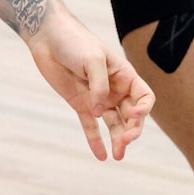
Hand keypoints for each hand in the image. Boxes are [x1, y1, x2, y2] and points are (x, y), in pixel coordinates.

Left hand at [26, 19, 154, 161]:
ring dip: (118, 139)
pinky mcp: (81, 105)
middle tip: (125, 142)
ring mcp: (98, 98)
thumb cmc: (75, 42)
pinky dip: (96, 141)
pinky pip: (91, 127)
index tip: (134, 115)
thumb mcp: (92, 60)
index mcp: (124, 75)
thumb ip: (99, 86)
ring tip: (118, 155)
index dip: (144, 109)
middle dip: (132, 130)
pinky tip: (102, 156)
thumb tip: (99, 112)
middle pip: (131, 115)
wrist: (49, 38)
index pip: (144, 97)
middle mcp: (115, 89)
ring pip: (114, 124)